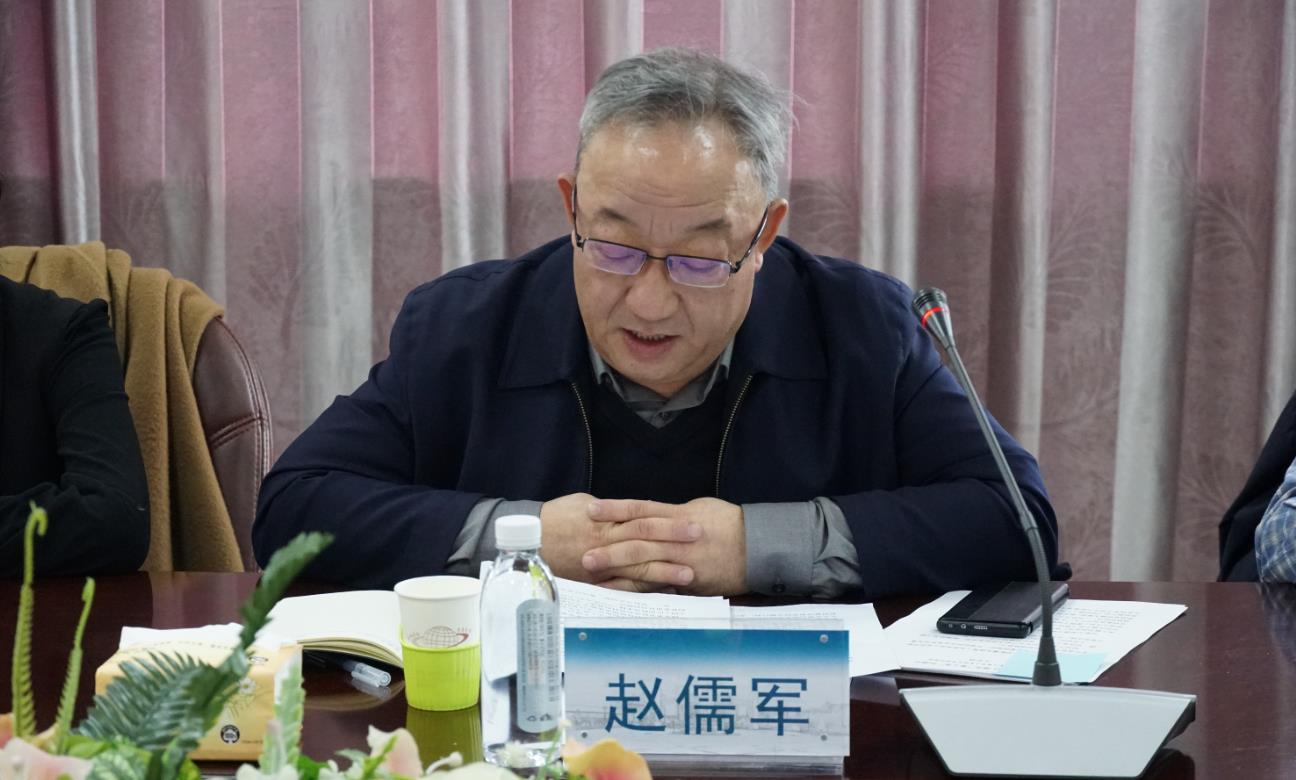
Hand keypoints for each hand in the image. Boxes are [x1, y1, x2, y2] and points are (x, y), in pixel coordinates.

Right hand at [538, 493, 700, 589]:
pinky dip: (644, 590)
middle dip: (673, 540)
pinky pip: (622, 588)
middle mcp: (604, 541)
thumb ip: (612, 509)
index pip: (643, 518)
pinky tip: (664, 591)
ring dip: (665, 571)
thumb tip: (636, 510)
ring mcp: (600, 565)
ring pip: (637, 568)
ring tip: (690, 573)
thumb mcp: (583, 503)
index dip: (669, 521)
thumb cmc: (556, 518)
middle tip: (699, 540)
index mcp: (603, 518)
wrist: (528, 542)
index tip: (691, 521)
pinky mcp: (595, 582)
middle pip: (645, 540)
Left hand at [581, 497, 747, 595]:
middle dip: (610, 547)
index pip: (641, 509)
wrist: (758, 549)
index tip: (591, 509)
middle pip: (638, 540)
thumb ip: (673, 514)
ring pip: (645, 565)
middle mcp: (679, 539)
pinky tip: (617, 591)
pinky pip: (659, 586)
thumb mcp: (701, 509)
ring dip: (617, 570)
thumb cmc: (729, 525)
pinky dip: (637, 588)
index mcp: (680, 516)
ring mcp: (684, 562)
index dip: (614, 509)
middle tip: (583, 552)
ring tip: (592, 573)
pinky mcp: (690, 582)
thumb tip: (650, 514)